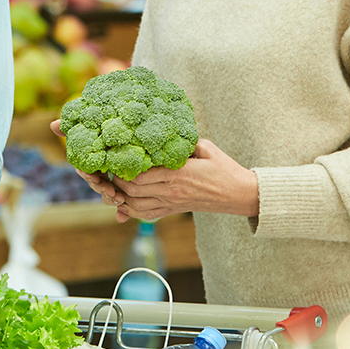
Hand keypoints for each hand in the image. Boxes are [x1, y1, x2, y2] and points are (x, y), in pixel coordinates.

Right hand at [50, 119, 126, 210]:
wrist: (136, 134)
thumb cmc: (109, 131)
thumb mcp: (94, 129)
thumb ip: (72, 129)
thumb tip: (53, 125)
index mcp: (92, 162)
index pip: (86, 171)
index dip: (88, 175)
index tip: (93, 176)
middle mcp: (100, 174)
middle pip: (97, 185)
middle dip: (102, 189)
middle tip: (111, 191)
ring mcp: (112, 183)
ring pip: (108, 195)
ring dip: (111, 199)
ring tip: (120, 199)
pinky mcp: (124, 190)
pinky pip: (121, 205)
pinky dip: (120, 212)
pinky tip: (121, 217)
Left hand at [109, 139, 258, 220]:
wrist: (239, 194)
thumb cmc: (224, 168)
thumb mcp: (205, 148)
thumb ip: (182, 143)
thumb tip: (161, 133)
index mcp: (179, 175)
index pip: (141, 176)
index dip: (124, 169)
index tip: (117, 157)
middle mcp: (172, 192)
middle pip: (133, 191)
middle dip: (117, 181)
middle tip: (110, 169)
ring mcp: (171, 204)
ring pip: (135, 206)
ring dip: (120, 196)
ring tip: (114, 183)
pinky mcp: (172, 211)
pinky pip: (146, 215)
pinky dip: (130, 210)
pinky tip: (123, 202)